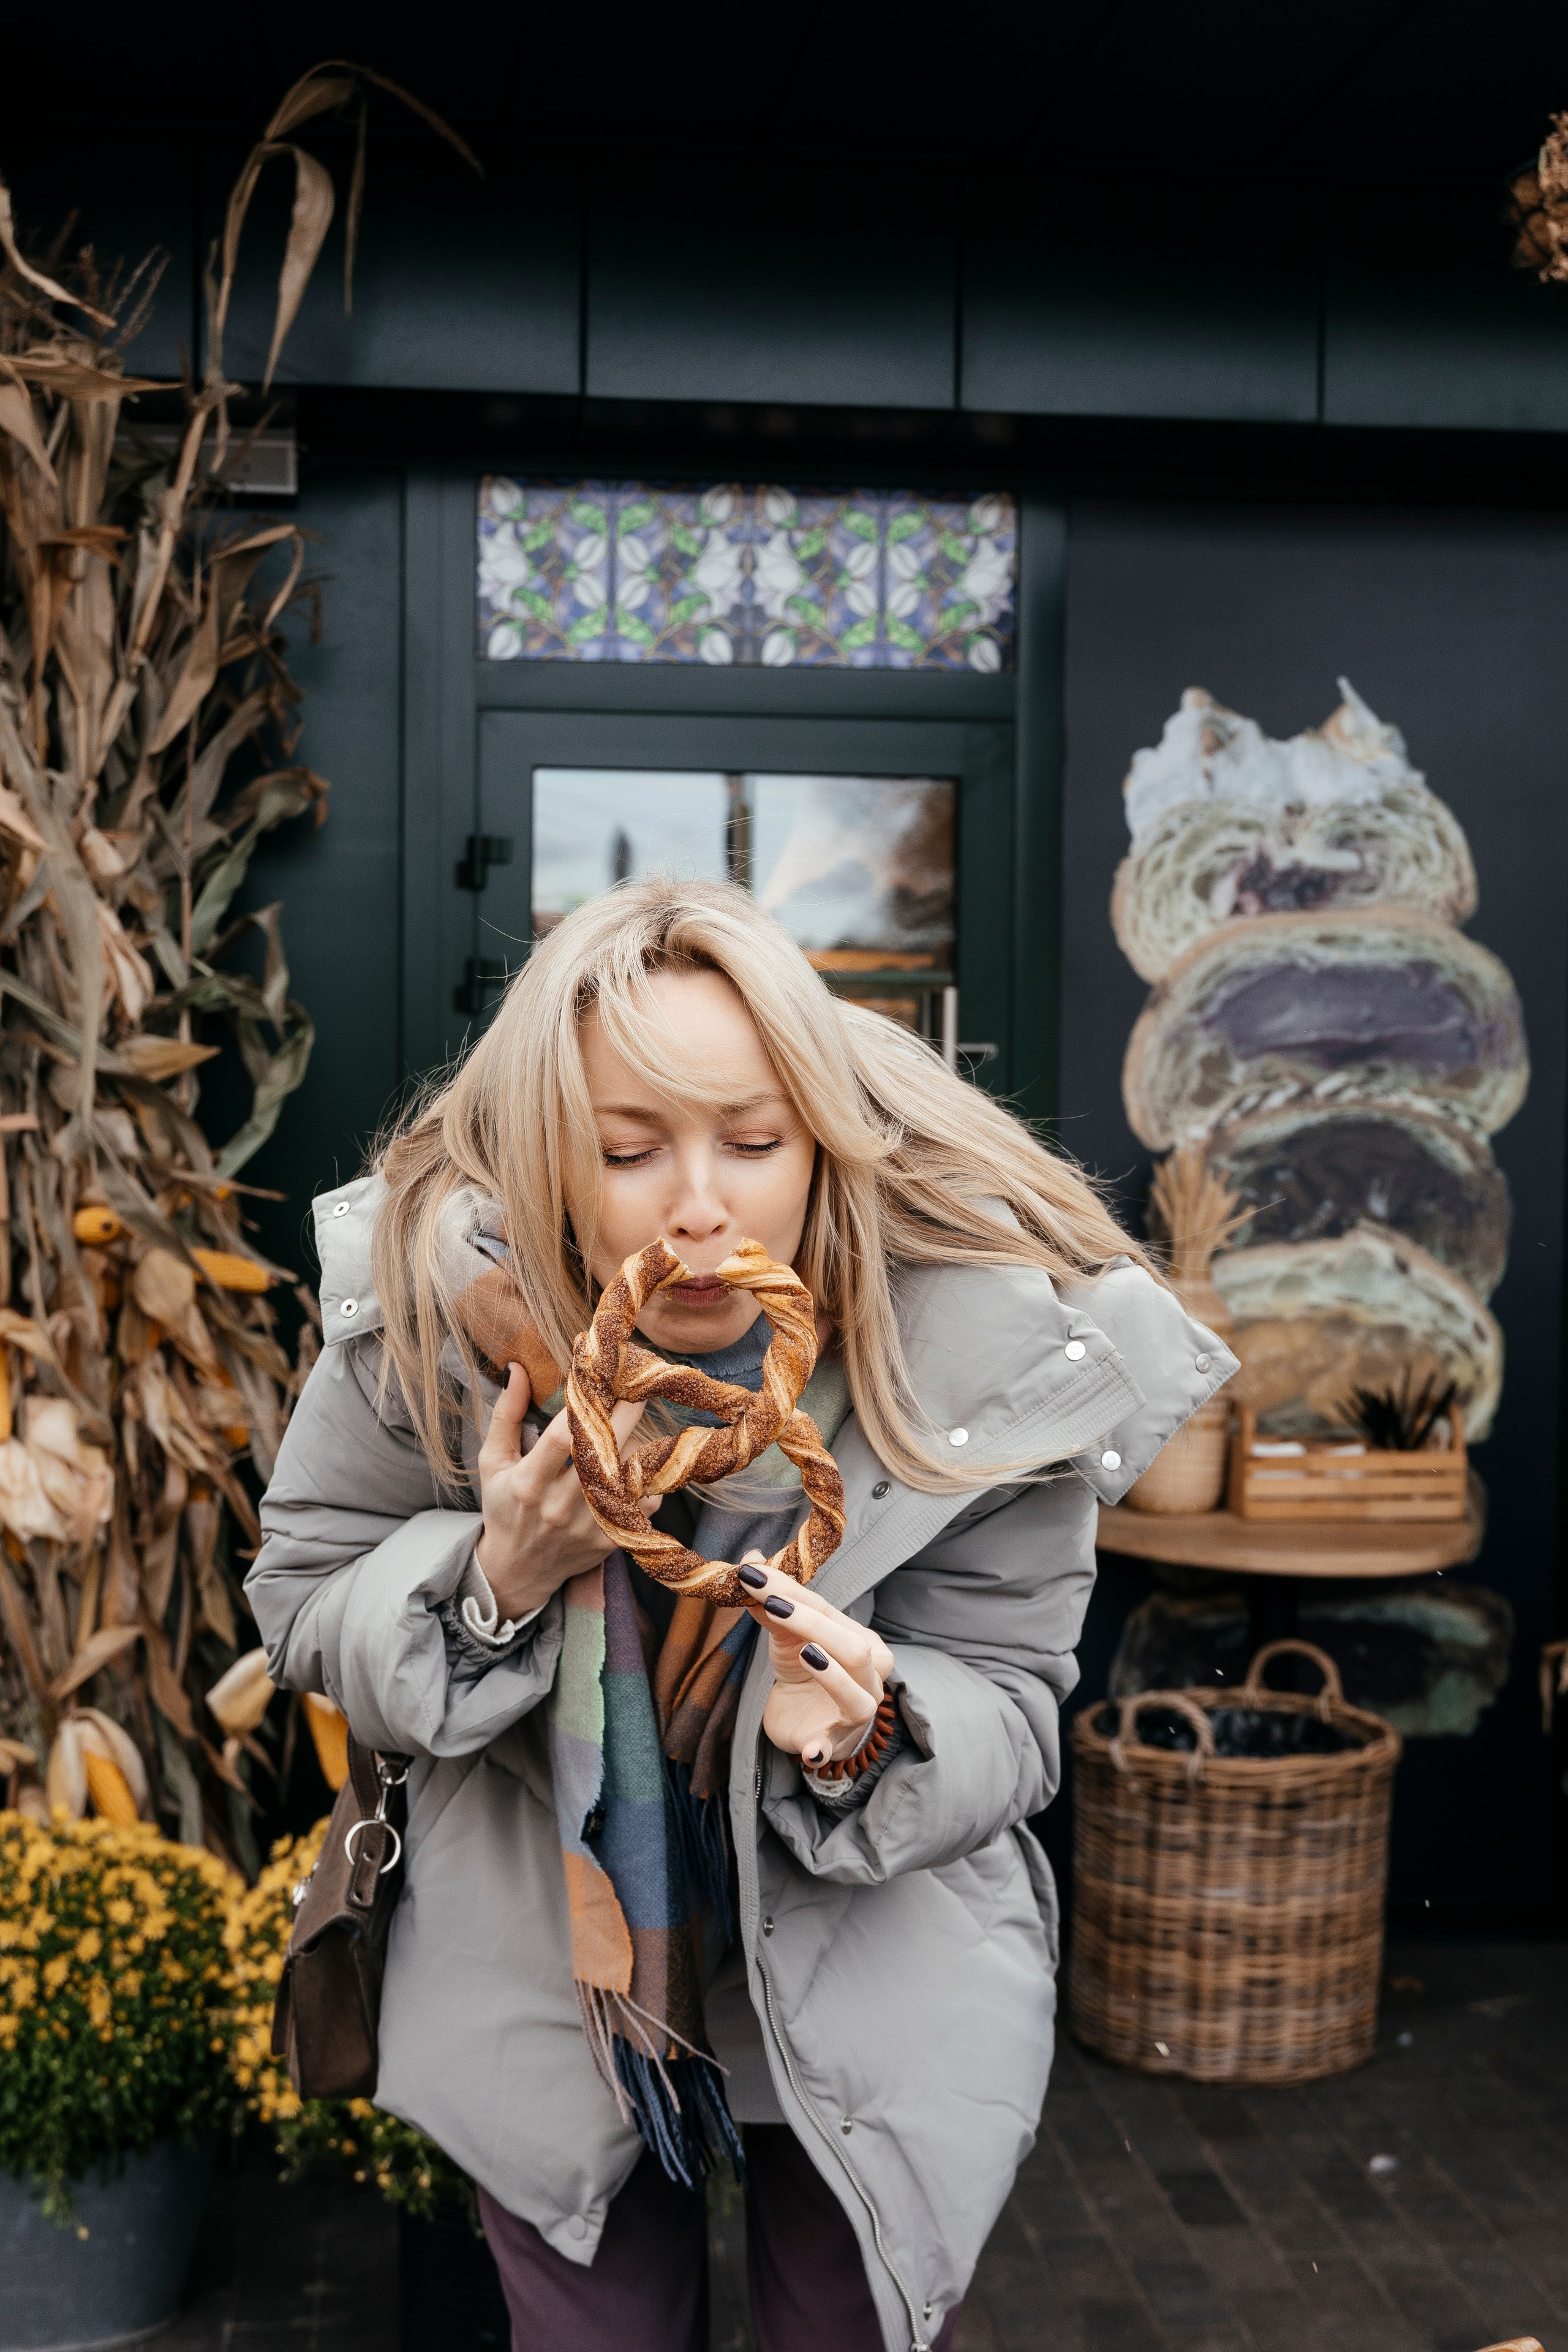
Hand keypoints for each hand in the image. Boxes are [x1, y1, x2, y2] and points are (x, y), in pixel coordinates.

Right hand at [475, 1364, 653, 1620]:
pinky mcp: (610, 1541)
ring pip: (629, 1475)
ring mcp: (589, 1527)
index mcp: (528, 1483)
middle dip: (627, 1416)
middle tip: (640, 1389)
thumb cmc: (504, 1507)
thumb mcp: (493, 1462)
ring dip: (638, 1446)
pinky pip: (644, 1503)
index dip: (586, 1407)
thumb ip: (506, 1415)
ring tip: (634, 1429)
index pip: (562, 1438)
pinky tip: (637, 1465)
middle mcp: (560, 1507)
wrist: (518, 1569)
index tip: (604, 1379)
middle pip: (605, 1453)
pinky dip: (646, 1480)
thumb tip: (517, 1369)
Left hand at [738, 1554, 895, 1768]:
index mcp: (862, 1642)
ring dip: (833, 1675)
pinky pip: (832, 1747)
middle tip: (773, 1606)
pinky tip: (810, 1750)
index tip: (754, 1575)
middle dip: (813, 1624)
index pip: (829, 1611)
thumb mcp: (787, 1636)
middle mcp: (869, 1677)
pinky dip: (822, 1748)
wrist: (803, 1719)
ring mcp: (856, 1713)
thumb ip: (773, 1604)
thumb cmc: (803, 1669)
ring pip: (858, 1695)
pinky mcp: (833, 1744)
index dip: (792, 1592)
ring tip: (805, 1654)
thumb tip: (751, 1559)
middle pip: (854, 1648)